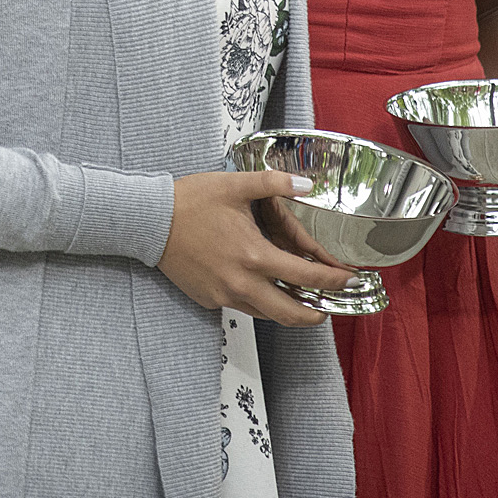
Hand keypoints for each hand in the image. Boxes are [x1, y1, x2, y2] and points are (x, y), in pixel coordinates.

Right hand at [159, 170, 350, 326]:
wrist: (149, 221)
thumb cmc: (190, 201)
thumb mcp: (235, 185)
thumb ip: (274, 182)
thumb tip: (307, 184)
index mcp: (254, 256)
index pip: (306, 277)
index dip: (333, 280)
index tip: (348, 278)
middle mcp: (242, 283)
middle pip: (291, 314)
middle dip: (316, 315)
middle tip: (330, 307)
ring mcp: (224, 295)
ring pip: (266, 315)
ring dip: (287, 311)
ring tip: (300, 301)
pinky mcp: (209, 299)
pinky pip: (241, 307)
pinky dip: (257, 301)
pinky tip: (260, 287)